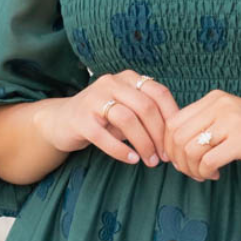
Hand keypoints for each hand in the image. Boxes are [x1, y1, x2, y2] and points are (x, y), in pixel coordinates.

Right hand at [32, 71, 177, 167]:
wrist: (62, 121)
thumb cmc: (103, 119)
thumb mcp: (129, 111)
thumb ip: (150, 116)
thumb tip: (178, 136)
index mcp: (129, 79)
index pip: (159, 93)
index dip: (172, 117)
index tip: (177, 140)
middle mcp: (112, 83)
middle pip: (145, 107)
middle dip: (159, 135)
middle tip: (164, 157)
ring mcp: (94, 98)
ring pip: (127, 119)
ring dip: (143, 144)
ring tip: (150, 161)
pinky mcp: (80, 119)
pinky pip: (104, 136)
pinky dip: (121, 150)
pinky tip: (131, 160)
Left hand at [164, 91, 240, 182]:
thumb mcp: (233, 120)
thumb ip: (206, 125)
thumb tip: (174, 146)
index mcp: (215, 98)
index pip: (173, 122)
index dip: (170, 146)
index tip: (182, 161)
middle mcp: (221, 105)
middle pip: (177, 137)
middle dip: (180, 161)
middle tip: (193, 172)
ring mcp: (233, 121)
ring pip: (190, 150)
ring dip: (193, 169)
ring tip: (205, 175)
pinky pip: (208, 161)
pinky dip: (206, 173)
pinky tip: (216, 175)